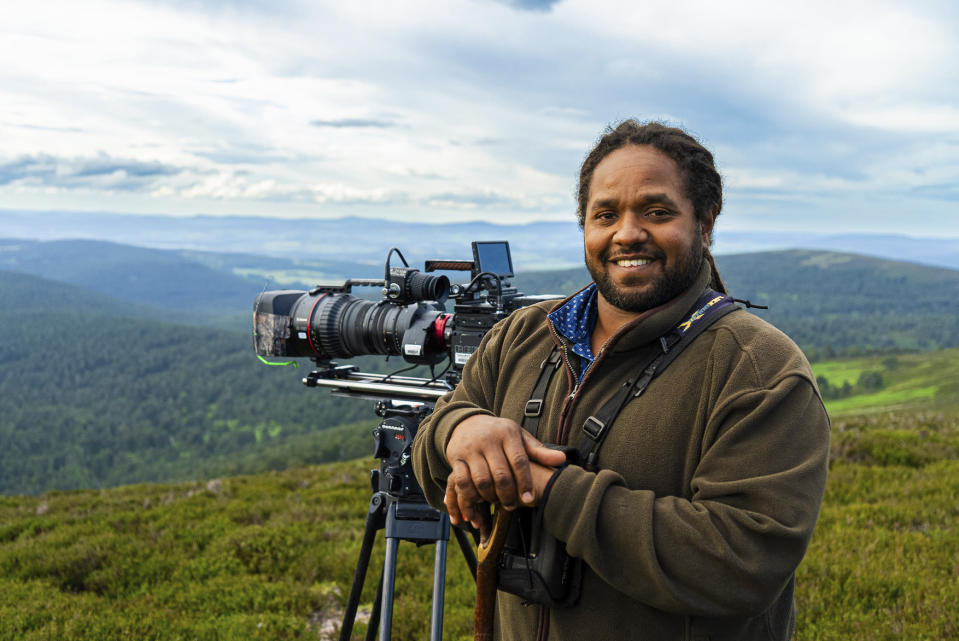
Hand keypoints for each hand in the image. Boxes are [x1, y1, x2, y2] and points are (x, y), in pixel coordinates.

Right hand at [444, 414, 565, 527]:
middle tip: (512, 505)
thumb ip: (539, 451)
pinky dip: (470, 496)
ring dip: (490, 498)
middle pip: (500, 474)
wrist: (466, 422)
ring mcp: (470, 449)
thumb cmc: (499, 433)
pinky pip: (462, 482)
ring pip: (481, 481)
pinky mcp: (455, 458)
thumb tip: (562, 459)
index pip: (519, 460)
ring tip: (497, 503)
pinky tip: (478, 500)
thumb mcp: (519, 437)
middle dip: (508, 495)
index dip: (525, 482)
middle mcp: (488, 440)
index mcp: (507, 433)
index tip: (529, 498)